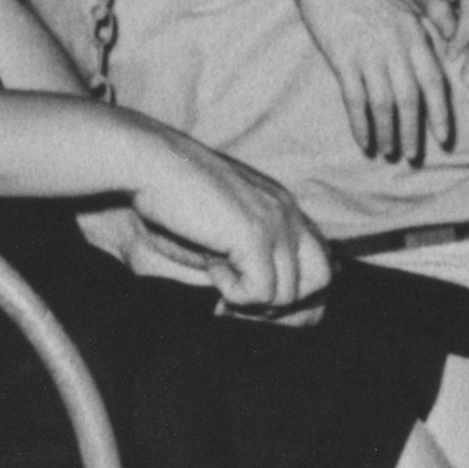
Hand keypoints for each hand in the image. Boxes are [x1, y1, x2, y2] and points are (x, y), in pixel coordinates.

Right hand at [120, 125, 329, 312]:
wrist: (147, 164)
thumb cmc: (171, 201)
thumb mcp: (222, 232)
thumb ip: (252, 260)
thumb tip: (270, 303)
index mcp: (285, 209)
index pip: (321, 264)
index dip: (287, 291)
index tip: (244, 293)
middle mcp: (289, 212)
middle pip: (320, 281)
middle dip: (279, 302)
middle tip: (234, 296)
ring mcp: (276, 221)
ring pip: (289, 295)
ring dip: (249, 297)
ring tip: (216, 270)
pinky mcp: (255, 233)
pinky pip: (262, 293)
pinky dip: (234, 294)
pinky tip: (212, 267)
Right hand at [291, 0, 457, 164]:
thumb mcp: (398, 9)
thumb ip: (411, 40)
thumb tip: (422, 73)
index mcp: (414, 33)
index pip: (434, 82)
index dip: (440, 113)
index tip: (444, 137)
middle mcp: (396, 45)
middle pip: (411, 99)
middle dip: (414, 131)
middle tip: (412, 155)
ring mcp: (369, 51)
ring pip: (384, 104)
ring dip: (388, 132)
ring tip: (388, 151)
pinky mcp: (343, 57)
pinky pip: (356, 100)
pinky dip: (361, 125)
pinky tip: (364, 140)